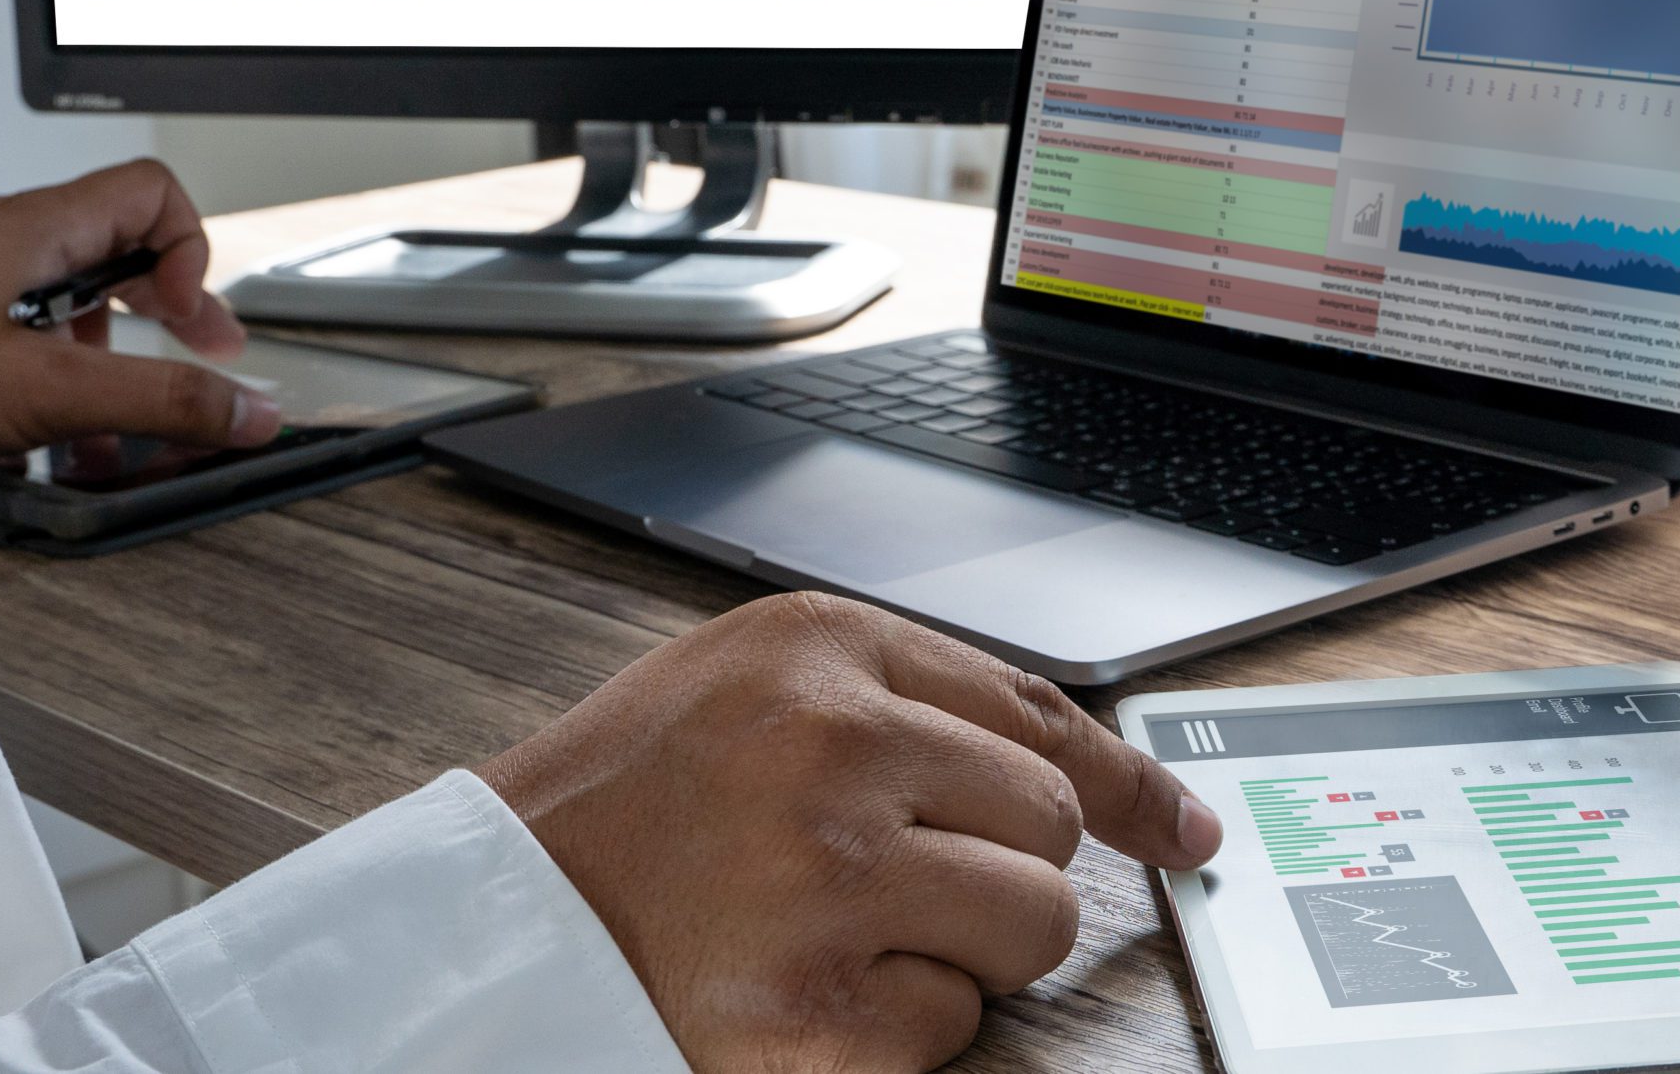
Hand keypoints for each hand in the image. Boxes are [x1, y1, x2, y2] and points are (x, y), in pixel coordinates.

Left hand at [0, 159, 280, 458]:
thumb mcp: (47, 388)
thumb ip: (157, 399)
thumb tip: (248, 410)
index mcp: (40, 229)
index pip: (154, 195)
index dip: (188, 254)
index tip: (185, 322)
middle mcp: (11, 239)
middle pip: (126, 244)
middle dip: (169, 309)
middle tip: (196, 357)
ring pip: (81, 288)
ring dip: (114, 348)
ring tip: (115, 406)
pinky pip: (34, 319)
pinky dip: (62, 365)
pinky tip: (51, 419)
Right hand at [478, 592, 1222, 1073]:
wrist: (493, 923)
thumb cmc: (630, 806)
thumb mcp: (755, 687)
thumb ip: (905, 703)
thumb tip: (1089, 778)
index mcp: (821, 647)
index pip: (1041, 711)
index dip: (1135, 782)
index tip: (1187, 830)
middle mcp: (831, 747)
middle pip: (1052, 823)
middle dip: (1002, 869)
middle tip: (898, 884)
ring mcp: (825, 879)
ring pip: (1031, 927)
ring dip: (963, 952)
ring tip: (843, 934)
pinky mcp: (811, 1013)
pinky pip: (954, 1029)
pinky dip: (900, 1031)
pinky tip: (806, 991)